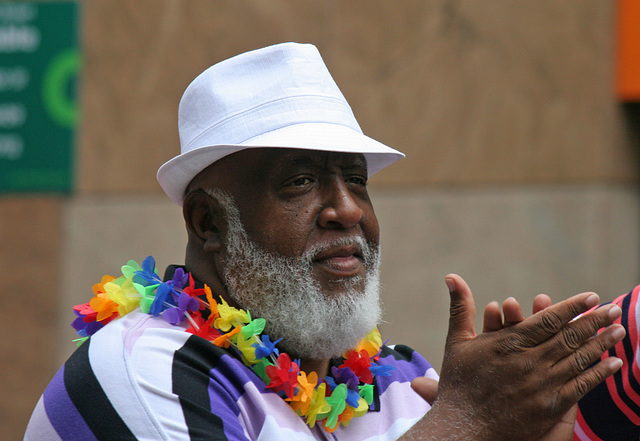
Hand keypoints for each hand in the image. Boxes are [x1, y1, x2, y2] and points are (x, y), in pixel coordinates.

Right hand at [407, 274, 624, 440]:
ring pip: (578, 359)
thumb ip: (461, 307)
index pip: (547, 320)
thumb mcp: (457, 340)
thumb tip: (451, 276)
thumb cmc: (459, 382)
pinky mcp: (549, 407)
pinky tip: (613, 363)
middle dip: (595, 321)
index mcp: (507, 343)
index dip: (571, 307)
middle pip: (569, 337)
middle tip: (614, 308)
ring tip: (619, 330)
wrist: (462, 427)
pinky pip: (580, 386)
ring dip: (602, 343)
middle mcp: (527, 362)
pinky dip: (598, 374)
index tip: (591, 296)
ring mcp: (540, 385)